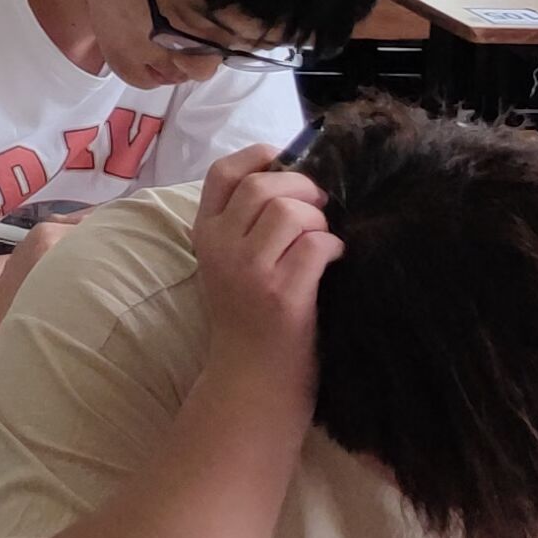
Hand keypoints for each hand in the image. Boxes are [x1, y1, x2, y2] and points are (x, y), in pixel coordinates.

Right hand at [188, 143, 340, 375]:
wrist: (250, 380)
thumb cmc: (247, 318)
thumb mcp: (227, 264)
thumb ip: (243, 224)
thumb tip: (293, 176)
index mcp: (204, 234)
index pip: (223, 172)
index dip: (259, 157)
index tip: (285, 163)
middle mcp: (220, 248)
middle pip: (262, 186)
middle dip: (302, 188)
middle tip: (319, 207)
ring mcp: (249, 271)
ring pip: (289, 212)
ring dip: (318, 219)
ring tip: (323, 238)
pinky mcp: (282, 294)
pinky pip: (315, 245)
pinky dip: (332, 246)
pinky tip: (332, 260)